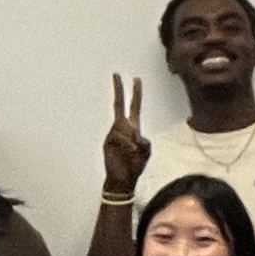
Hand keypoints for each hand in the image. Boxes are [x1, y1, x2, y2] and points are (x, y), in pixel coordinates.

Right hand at [102, 74, 151, 193]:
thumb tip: (137, 136)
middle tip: (117, 75)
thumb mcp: (146, 152)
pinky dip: (127, 146)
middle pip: (120, 105)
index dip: (136, 93)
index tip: (136, 79)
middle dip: (119, 90)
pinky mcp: (108, 141)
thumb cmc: (134, 166)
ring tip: (132, 155)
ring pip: (124, 129)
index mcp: (133, 127)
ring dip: (131, 143)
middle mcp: (122, 127)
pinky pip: (120, 138)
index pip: (134, 106)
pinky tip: (128, 154)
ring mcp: (114, 134)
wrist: (122, 180)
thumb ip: (145, 142)